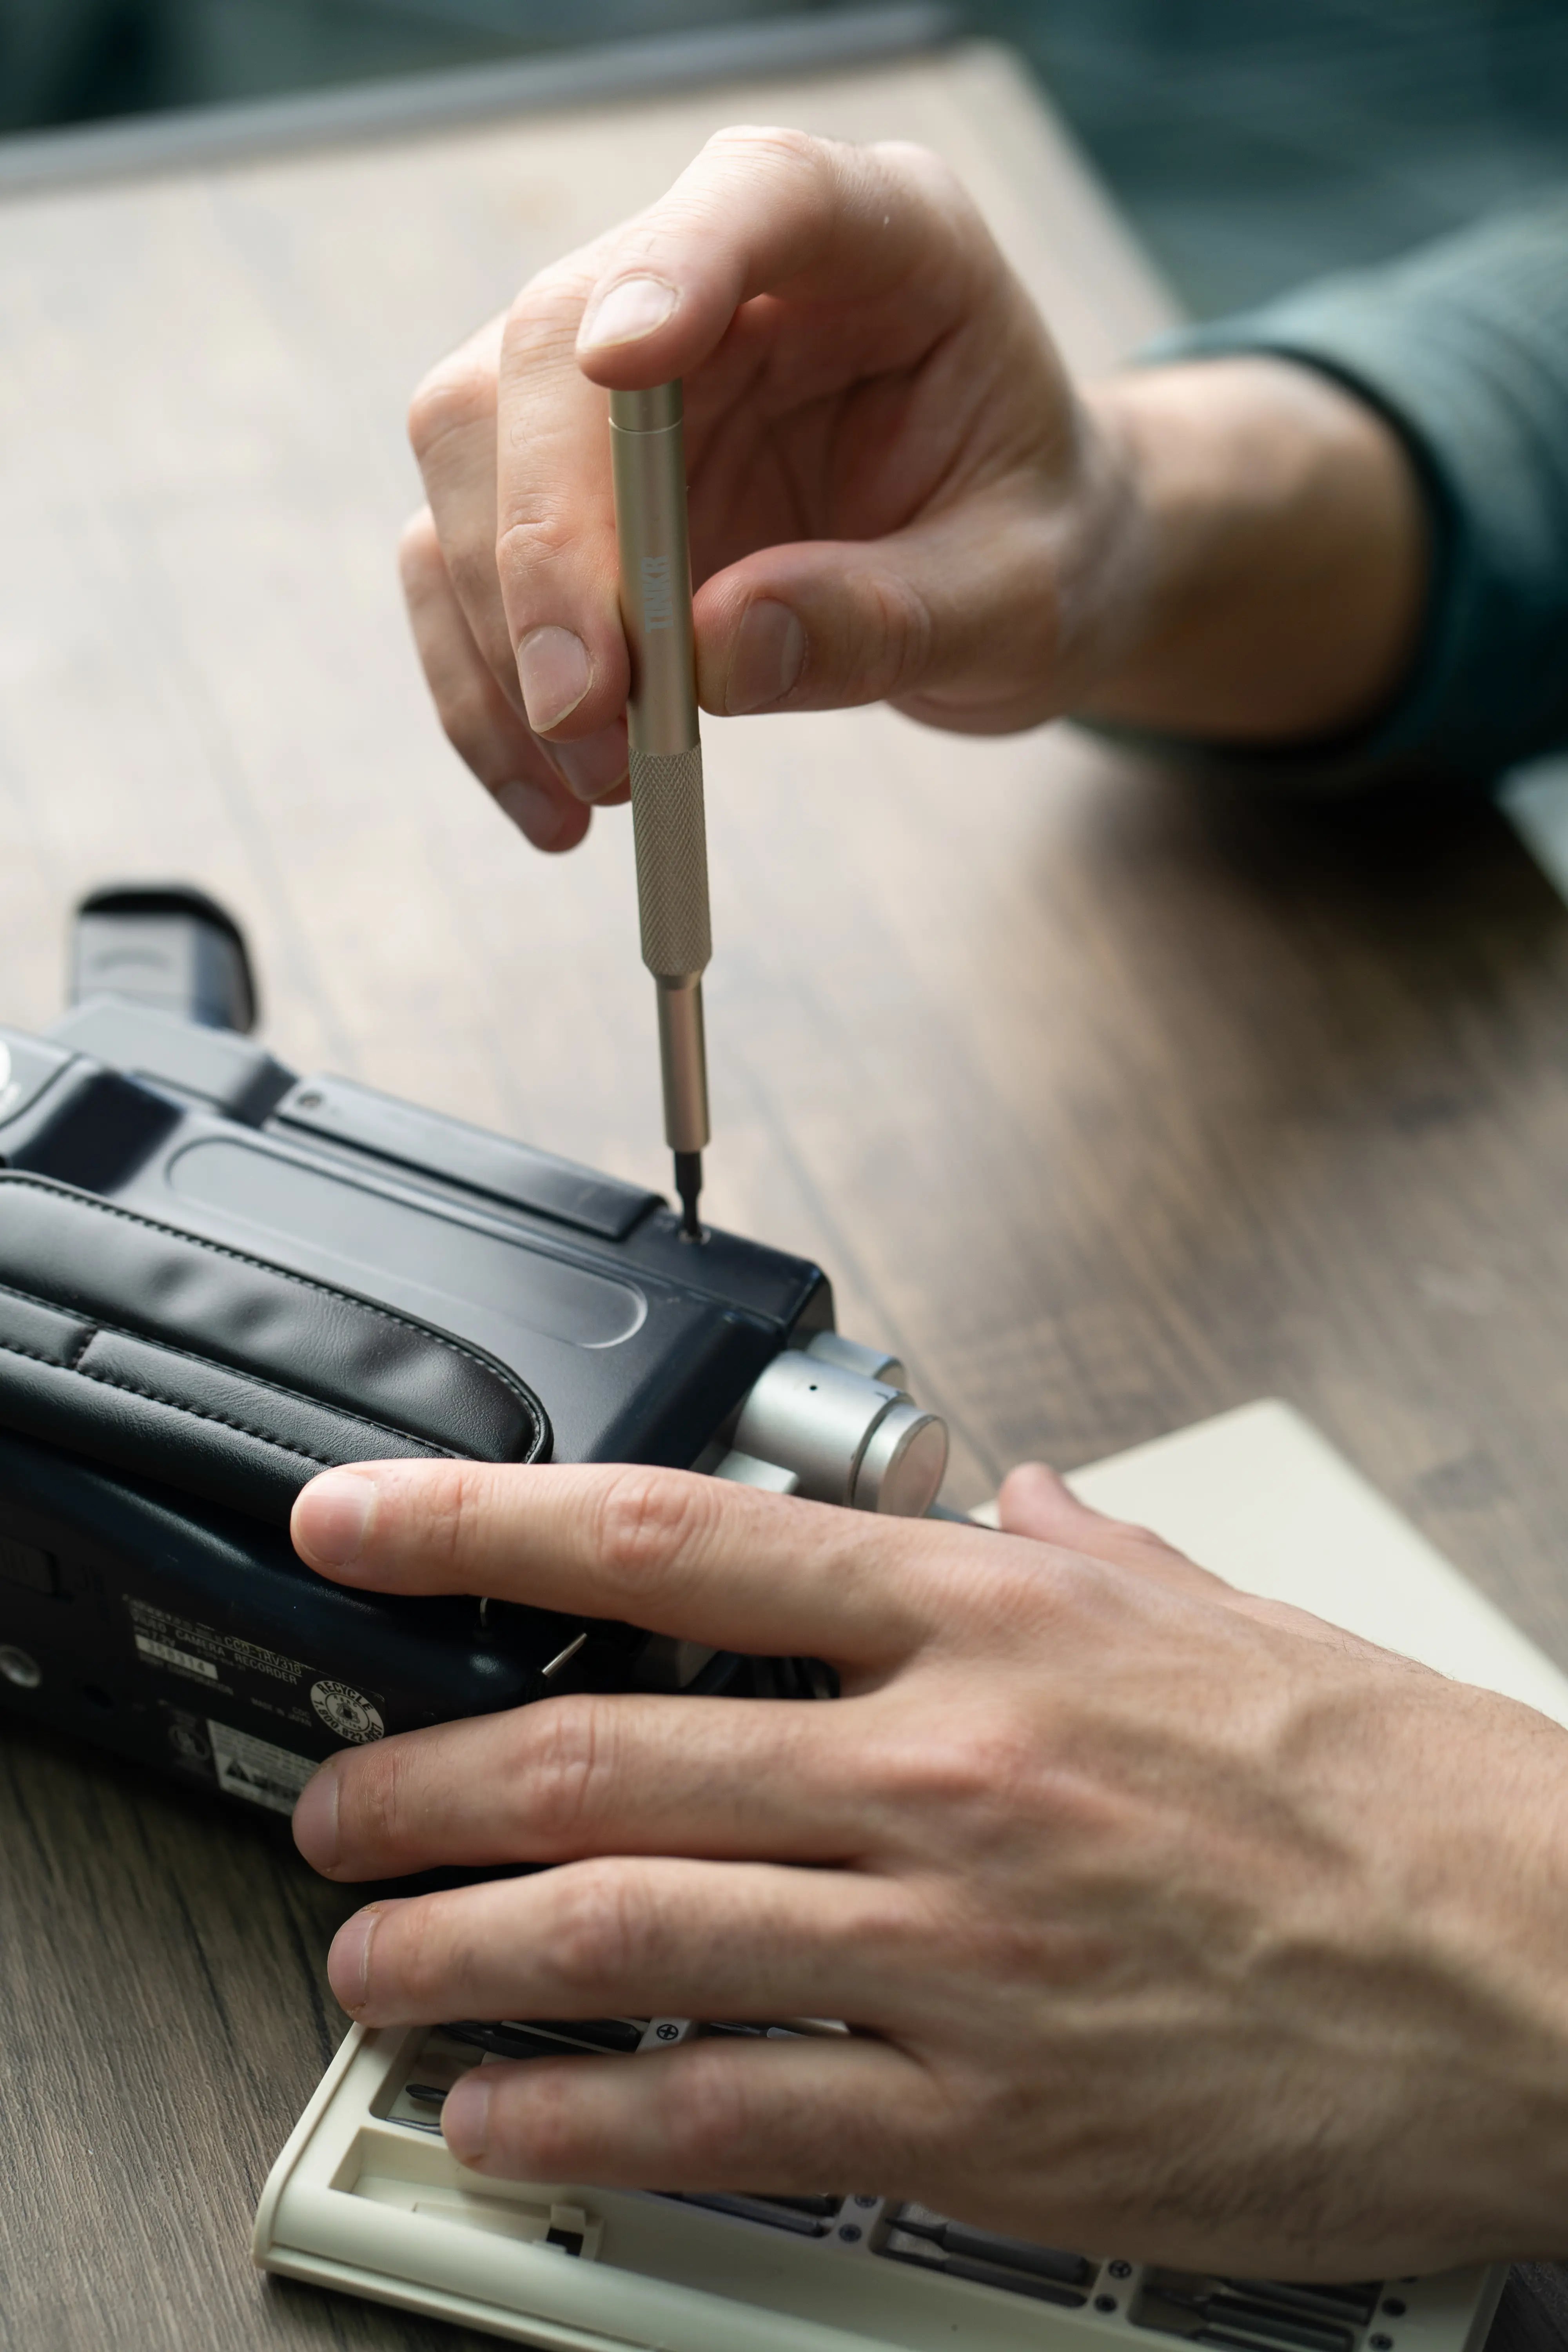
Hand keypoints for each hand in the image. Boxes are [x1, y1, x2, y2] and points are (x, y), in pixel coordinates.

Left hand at [290, 1456, 1567, 2276]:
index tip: (361, 1523)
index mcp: (994, 1624)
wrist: (1549, 1970)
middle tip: (336, 1806)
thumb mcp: (1224, 1615)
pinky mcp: (988, 2120)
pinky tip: (511, 2115)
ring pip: (627, 1932)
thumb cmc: (1395, 1790)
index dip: (481, 1525)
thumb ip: (1080, 1547)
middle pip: (603, 1754)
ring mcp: (956, 1951)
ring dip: (462, 1952)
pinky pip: (730, 2114)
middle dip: (422, 1783)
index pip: (672, 1544)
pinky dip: (589, 2115)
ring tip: (372, 1963)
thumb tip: (1011, 1488)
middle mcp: (947, 1771)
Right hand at [399, 125, 1135, 852]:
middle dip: (546, 543)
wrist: (1004, 573)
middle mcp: (718, 274)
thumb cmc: (1031, 550)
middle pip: (552, 352)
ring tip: (593, 781)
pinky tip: (550, 797)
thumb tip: (714, 652)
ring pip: (467, 447)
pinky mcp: (559, 475)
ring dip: (499, 633)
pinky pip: (455, 559)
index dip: (676, 265)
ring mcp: (611, 370)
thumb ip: (888, 617)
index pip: (755, 197)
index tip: (624, 360)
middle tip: (589, 714)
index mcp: (877, 239)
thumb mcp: (1018, 602)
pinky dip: (481, 688)